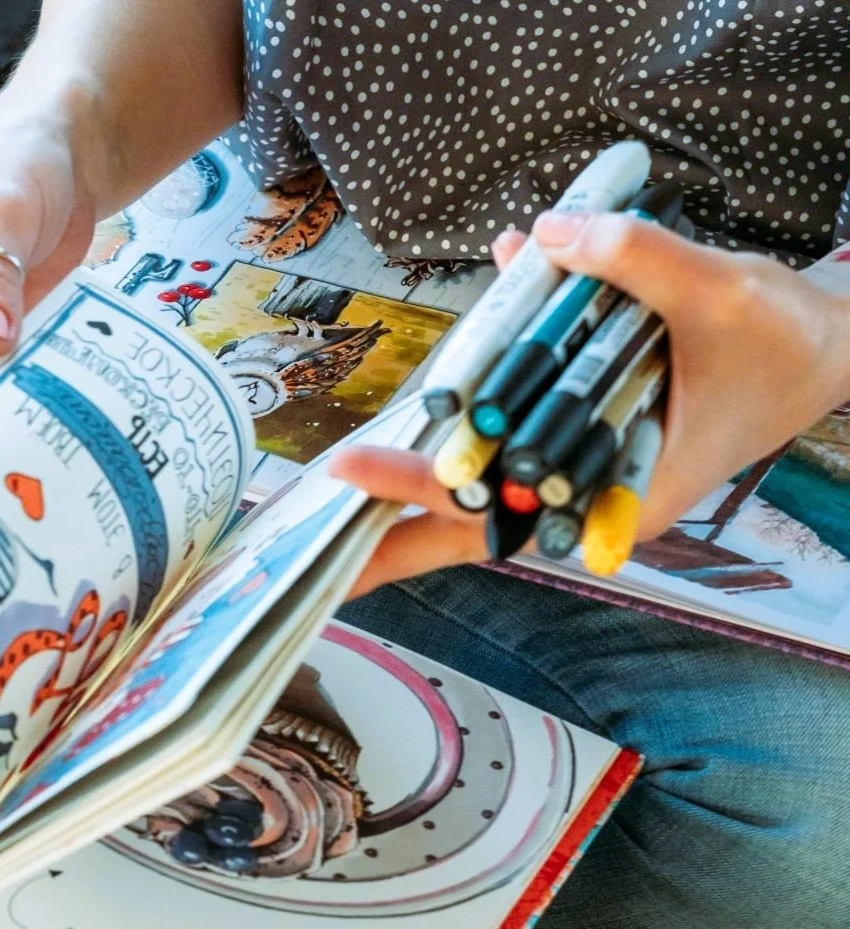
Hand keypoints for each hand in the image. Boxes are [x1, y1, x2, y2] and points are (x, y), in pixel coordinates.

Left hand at [331, 213, 849, 597]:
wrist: (825, 346)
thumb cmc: (780, 340)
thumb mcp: (722, 292)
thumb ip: (638, 261)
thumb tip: (547, 234)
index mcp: (623, 494)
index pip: (495, 503)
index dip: (415, 489)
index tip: (350, 475)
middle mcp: (592, 496)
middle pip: (468, 518)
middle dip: (387, 520)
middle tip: (305, 514)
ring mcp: (582, 469)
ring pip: (479, 487)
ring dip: (411, 480)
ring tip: (333, 491)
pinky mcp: (577, 433)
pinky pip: (505, 431)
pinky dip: (462, 413)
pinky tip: (417, 401)